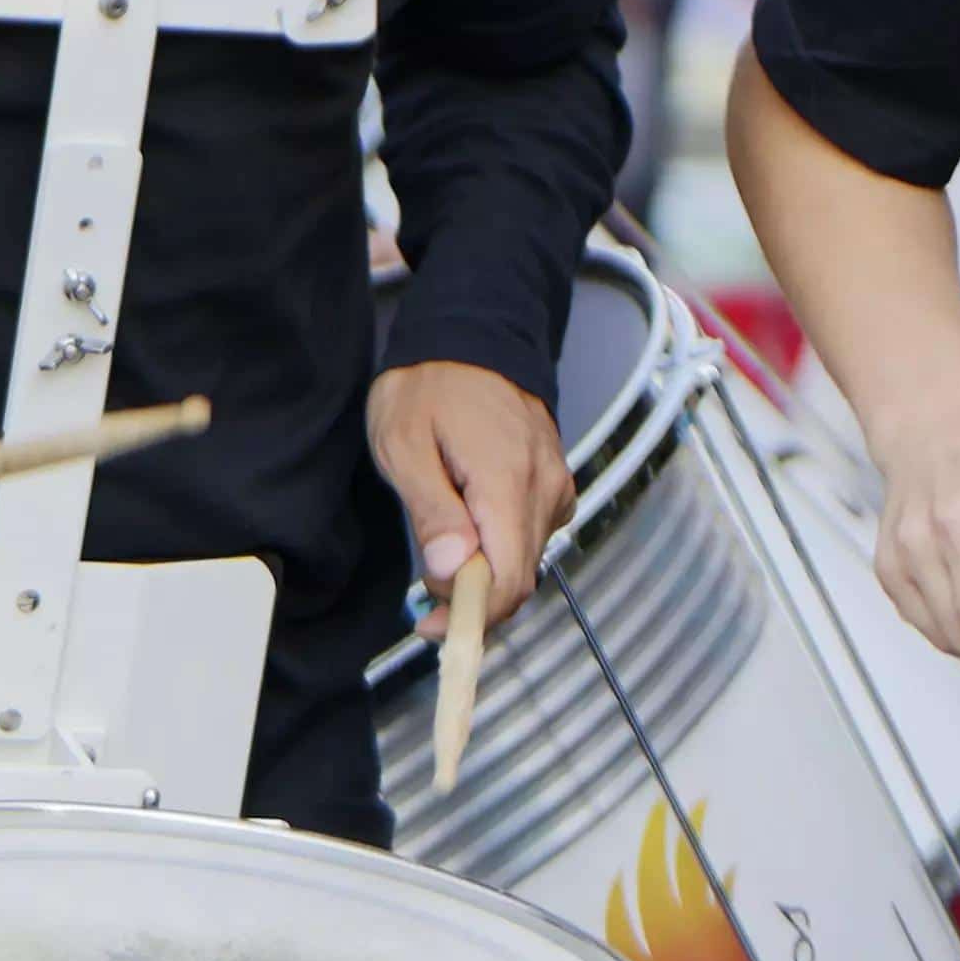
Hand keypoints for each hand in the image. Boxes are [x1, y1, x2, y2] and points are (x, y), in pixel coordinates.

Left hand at [368, 359, 570, 636]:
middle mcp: (545, 488)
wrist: (470, 335)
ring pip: (526, 560)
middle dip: (473, 604)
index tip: (430, 625)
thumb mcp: (404, 444)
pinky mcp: (553, 482)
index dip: (470, 615)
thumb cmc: (428, 386)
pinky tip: (466, 541)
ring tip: (438, 564)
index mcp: (508, 481)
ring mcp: (555, 485)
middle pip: (520, 578)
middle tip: (424, 608)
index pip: (508, 578)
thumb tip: (449, 570)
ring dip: (485, 580)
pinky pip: (532, 535)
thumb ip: (431, 509)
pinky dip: (501, 553)